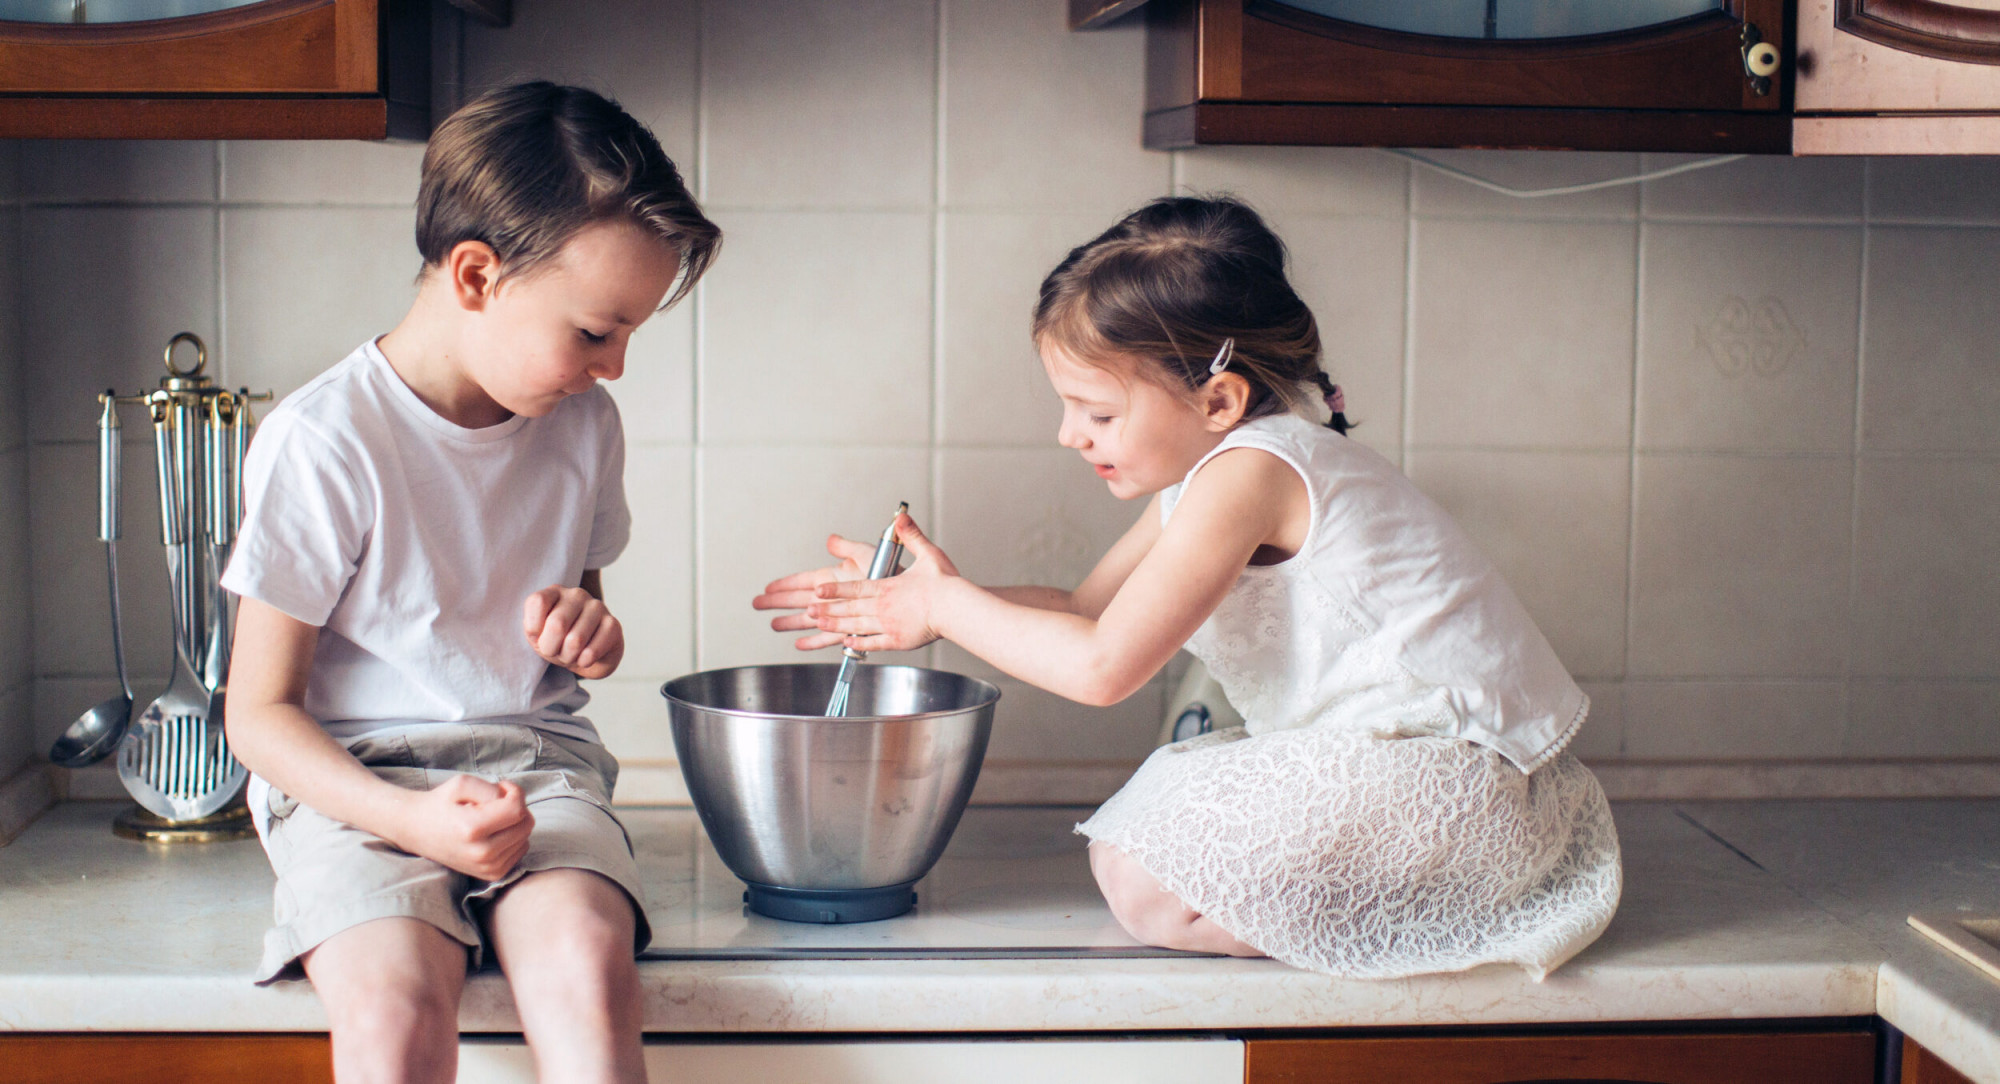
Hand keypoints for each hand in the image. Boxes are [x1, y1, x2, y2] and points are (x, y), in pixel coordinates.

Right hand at [394, 774, 534, 881]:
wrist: (416, 830)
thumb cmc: (440, 803)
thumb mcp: (462, 784)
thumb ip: (492, 789)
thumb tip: (515, 801)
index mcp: (472, 829)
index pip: (517, 810)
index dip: (515, 792)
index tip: (501, 786)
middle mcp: (481, 853)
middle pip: (525, 824)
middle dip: (517, 806)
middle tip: (496, 801)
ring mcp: (487, 867)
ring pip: (525, 837)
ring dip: (514, 822)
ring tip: (490, 817)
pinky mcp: (492, 874)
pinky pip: (520, 850)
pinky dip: (513, 837)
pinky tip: (493, 832)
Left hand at [523, 585, 622, 678]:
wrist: (584, 657)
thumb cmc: (557, 642)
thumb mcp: (536, 635)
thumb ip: (534, 628)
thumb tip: (549, 628)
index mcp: (555, 592)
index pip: (538, 601)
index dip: (534, 627)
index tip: (538, 636)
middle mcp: (577, 595)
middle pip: (557, 625)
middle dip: (551, 648)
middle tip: (556, 651)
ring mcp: (597, 607)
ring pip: (575, 641)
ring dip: (569, 657)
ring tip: (571, 654)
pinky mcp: (613, 624)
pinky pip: (591, 651)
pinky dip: (583, 662)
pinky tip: (586, 657)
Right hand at [752, 529, 890, 650]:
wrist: (905, 593)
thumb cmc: (890, 571)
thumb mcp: (865, 554)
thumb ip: (846, 548)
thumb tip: (830, 540)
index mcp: (834, 578)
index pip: (802, 581)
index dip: (785, 584)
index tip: (769, 586)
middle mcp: (834, 596)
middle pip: (799, 599)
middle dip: (778, 602)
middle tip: (757, 603)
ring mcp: (840, 612)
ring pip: (809, 619)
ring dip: (791, 622)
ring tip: (774, 624)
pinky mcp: (849, 628)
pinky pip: (828, 637)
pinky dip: (814, 640)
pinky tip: (800, 644)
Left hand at [802, 513, 959, 653]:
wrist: (959, 609)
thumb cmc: (947, 584)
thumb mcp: (929, 554)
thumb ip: (912, 536)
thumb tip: (901, 518)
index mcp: (889, 586)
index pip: (856, 587)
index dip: (835, 589)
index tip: (818, 589)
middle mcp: (884, 607)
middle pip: (850, 608)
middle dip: (828, 609)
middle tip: (809, 610)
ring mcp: (889, 625)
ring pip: (856, 626)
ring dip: (836, 625)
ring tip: (820, 624)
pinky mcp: (898, 640)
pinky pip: (872, 643)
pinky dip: (858, 644)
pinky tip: (847, 644)